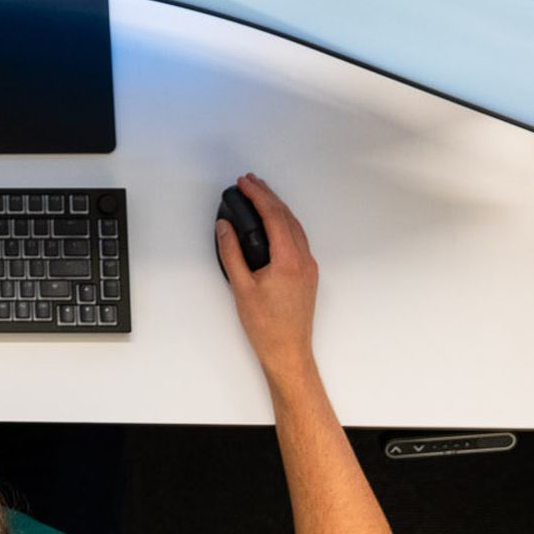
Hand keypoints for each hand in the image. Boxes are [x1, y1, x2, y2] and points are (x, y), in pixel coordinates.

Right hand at [217, 172, 319, 383]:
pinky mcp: (308, 274)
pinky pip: (298, 238)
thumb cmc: (265, 326)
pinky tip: (274, 221)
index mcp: (289, 260)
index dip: (258, 195)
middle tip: (250, 181)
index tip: (244, 183)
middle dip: (268, 195)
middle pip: (286, 216)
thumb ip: (231, 253)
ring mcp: (309, 267)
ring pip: (295, 226)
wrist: (288, 351)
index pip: (273, 216)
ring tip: (261, 195)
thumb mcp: (241, 287)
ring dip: (278, 207)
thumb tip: (224, 227)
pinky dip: (285, 223)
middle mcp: (304, 259)